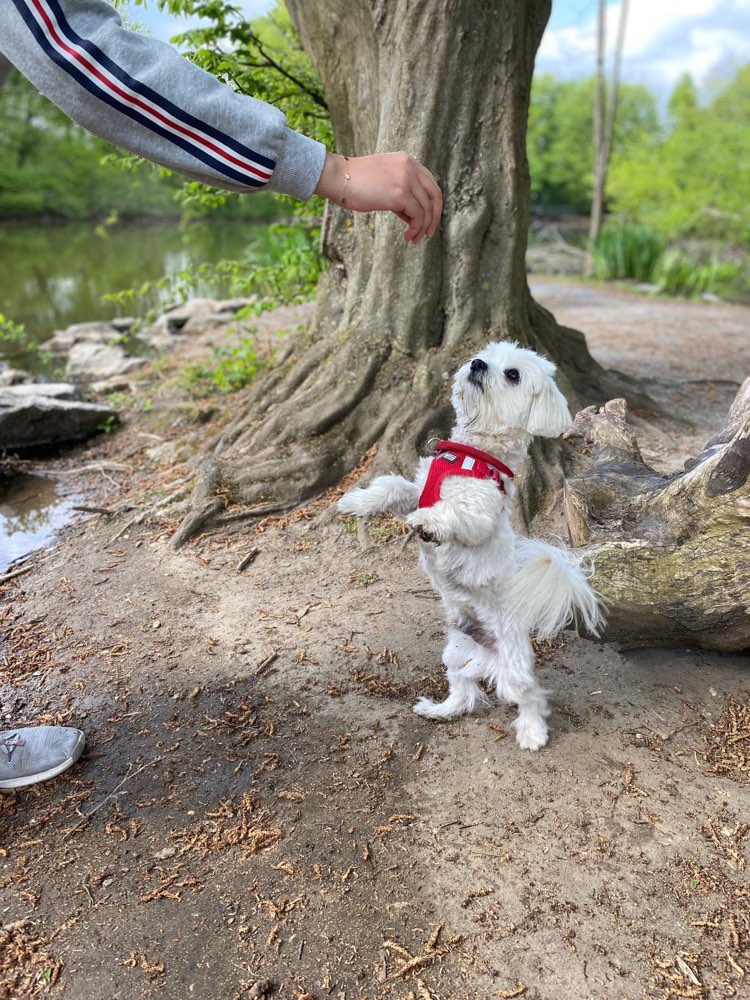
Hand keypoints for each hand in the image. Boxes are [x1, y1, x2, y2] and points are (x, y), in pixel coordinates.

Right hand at [315, 151, 441, 243]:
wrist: (338, 178)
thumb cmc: (355, 183)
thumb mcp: (384, 183)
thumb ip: (401, 195)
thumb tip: (414, 217)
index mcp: (407, 161)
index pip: (430, 183)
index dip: (432, 204)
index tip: (427, 220)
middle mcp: (410, 167)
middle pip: (435, 195)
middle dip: (434, 217)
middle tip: (428, 234)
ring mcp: (406, 179)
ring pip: (426, 208)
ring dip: (422, 228)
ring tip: (413, 239)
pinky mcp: (400, 194)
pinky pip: (418, 216)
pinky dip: (415, 229)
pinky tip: (407, 236)